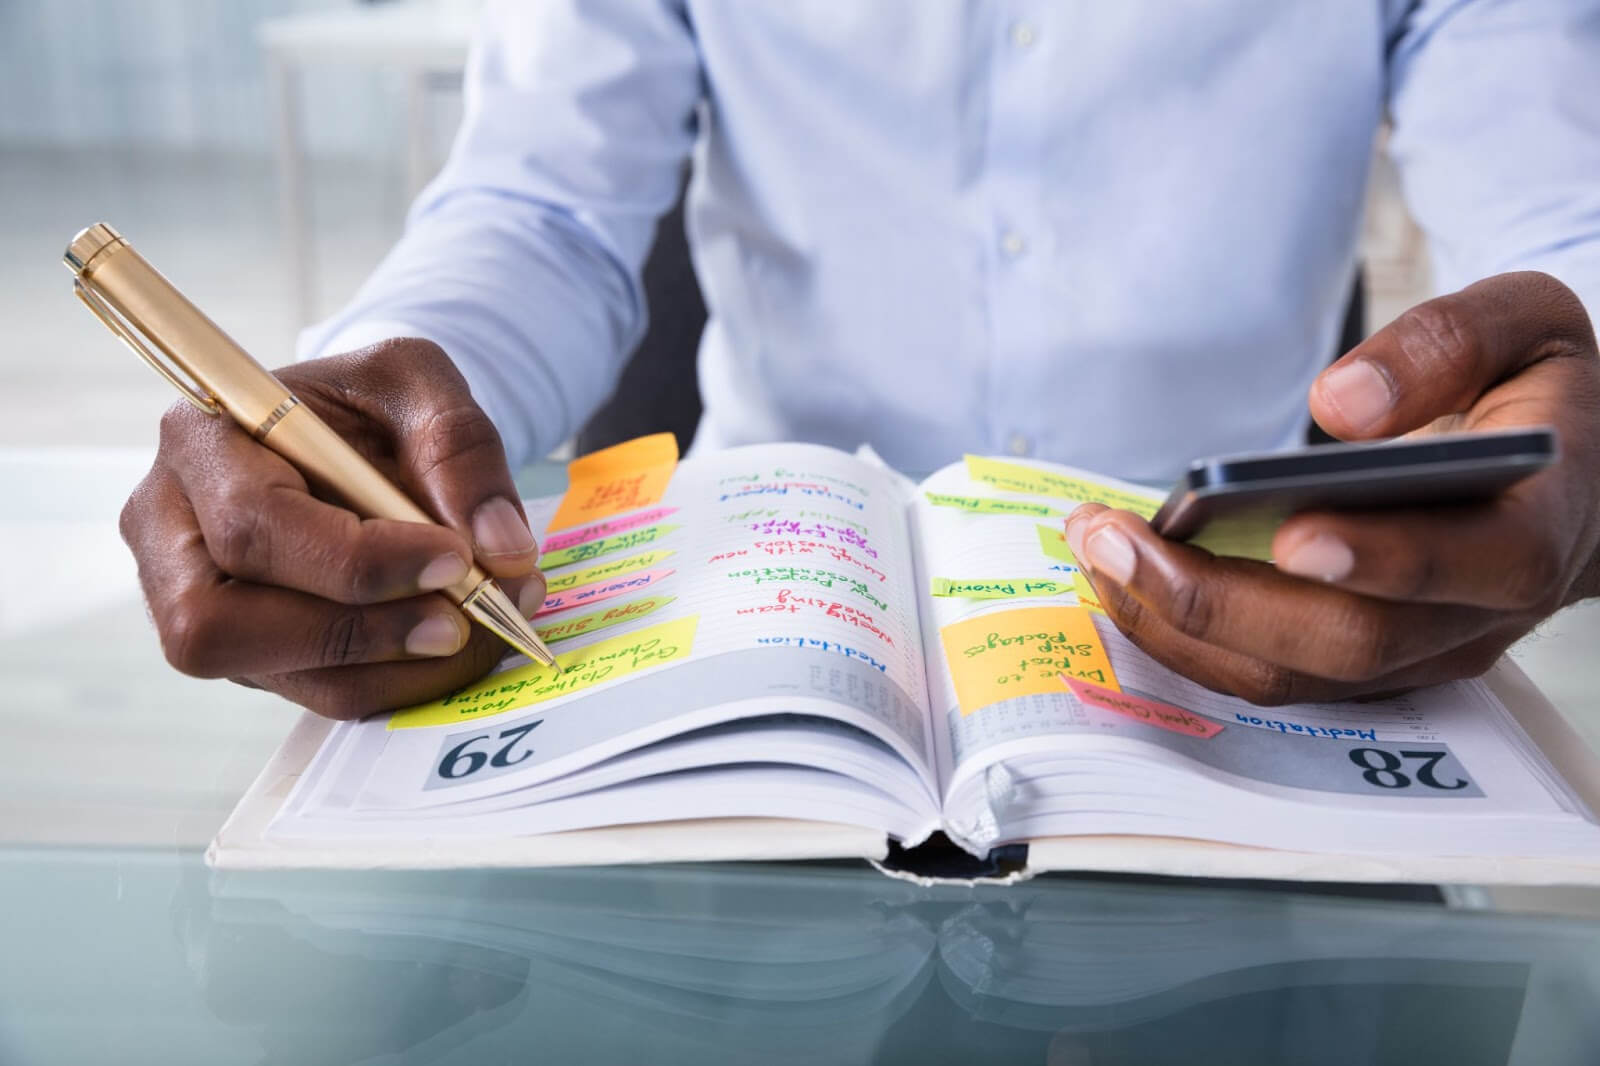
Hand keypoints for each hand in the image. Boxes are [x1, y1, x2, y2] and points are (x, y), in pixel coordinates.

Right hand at [120, 339, 545, 717]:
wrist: (361, 438)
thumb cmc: (371, 403)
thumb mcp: (417, 382)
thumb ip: (460, 447)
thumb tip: (500, 549)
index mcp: (200, 441)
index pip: (253, 524)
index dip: (356, 560)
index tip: (455, 558)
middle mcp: (172, 532)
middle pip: (219, 625)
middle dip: (361, 631)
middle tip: (464, 616)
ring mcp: (197, 603)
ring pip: (278, 674)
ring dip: (395, 667)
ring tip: (484, 626)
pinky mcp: (252, 651)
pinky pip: (321, 692)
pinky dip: (402, 680)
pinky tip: (460, 643)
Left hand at [1066, 271, 1599, 703]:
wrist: (1578, 471)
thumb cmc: (1540, 392)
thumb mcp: (1527, 323)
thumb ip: (1448, 345)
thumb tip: (1343, 404)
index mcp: (1538, 524)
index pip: (1469, 562)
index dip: (1378, 558)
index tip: (1286, 531)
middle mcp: (1482, 610)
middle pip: (1349, 640)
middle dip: (1216, 600)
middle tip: (1114, 541)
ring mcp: (1423, 650)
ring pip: (1295, 676)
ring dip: (1181, 625)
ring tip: (1096, 551)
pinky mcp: (1370, 663)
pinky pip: (1271, 675)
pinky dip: (1190, 637)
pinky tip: (1126, 579)